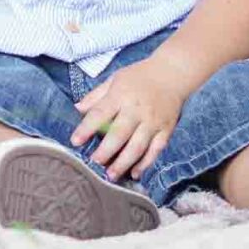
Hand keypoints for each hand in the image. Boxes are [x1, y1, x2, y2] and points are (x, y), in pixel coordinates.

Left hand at [70, 59, 192, 180]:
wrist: (172, 73)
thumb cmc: (140, 76)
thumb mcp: (115, 79)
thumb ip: (96, 96)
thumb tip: (77, 109)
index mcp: (121, 95)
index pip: (101, 113)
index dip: (87, 128)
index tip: (75, 141)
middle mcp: (137, 110)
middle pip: (119, 134)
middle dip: (105, 151)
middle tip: (94, 163)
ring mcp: (153, 122)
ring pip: (137, 147)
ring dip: (123, 163)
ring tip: (111, 175)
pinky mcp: (166, 130)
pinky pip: (155, 150)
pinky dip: (145, 163)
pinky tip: (134, 173)